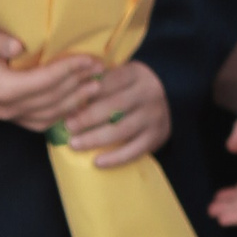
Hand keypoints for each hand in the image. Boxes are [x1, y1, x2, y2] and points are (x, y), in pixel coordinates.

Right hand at [0, 23, 100, 130]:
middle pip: (51, 97)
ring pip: (51, 113)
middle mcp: (5, 108)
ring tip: (96, 85)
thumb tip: (17, 46)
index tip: (90, 59)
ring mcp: (10, 118)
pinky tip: (80, 101)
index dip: (69, 69)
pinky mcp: (16, 121)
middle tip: (99, 69)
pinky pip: (45, 122)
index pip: (43, 80)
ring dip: (77, 100)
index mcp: (0, 88)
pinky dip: (64, 112)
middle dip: (78, 83)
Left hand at [55, 62, 171, 167]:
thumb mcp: (120, 78)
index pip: (109, 82)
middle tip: (68, 126)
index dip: (87, 93)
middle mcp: (148, 93)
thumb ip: (98, 84)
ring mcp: (154, 116)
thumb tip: (67, 100)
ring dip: (95, 139)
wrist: (168, 98)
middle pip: (115, 106)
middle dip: (88, 117)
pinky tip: (97, 162)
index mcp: (136, 74)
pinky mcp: (156, 136)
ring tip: (74, 144)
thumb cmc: (130, 89)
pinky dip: (115, 158)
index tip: (67, 105)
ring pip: (122, 129)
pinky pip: (135, 150)